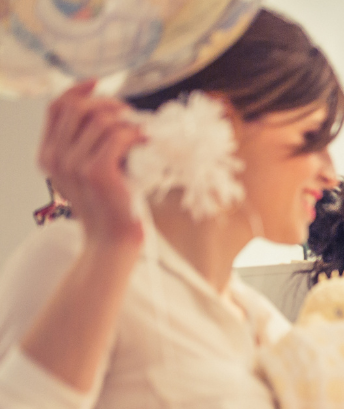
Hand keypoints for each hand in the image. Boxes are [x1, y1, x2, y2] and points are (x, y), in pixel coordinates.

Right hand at [38, 82, 144, 248]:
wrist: (112, 240)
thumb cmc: (108, 205)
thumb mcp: (87, 171)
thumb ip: (84, 144)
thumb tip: (106, 110)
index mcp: (48, 155)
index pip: (57, 107)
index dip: (78, 90)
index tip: (99, 84)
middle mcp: (56, 158)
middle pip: (78, 108)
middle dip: (107, 103)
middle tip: (130, 113)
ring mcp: (74, 165)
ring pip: (100, 120)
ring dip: (126, 120)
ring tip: (142, 131)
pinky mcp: (97, 172)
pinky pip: (117, 136)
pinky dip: (135, 134)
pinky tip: (146, 141)